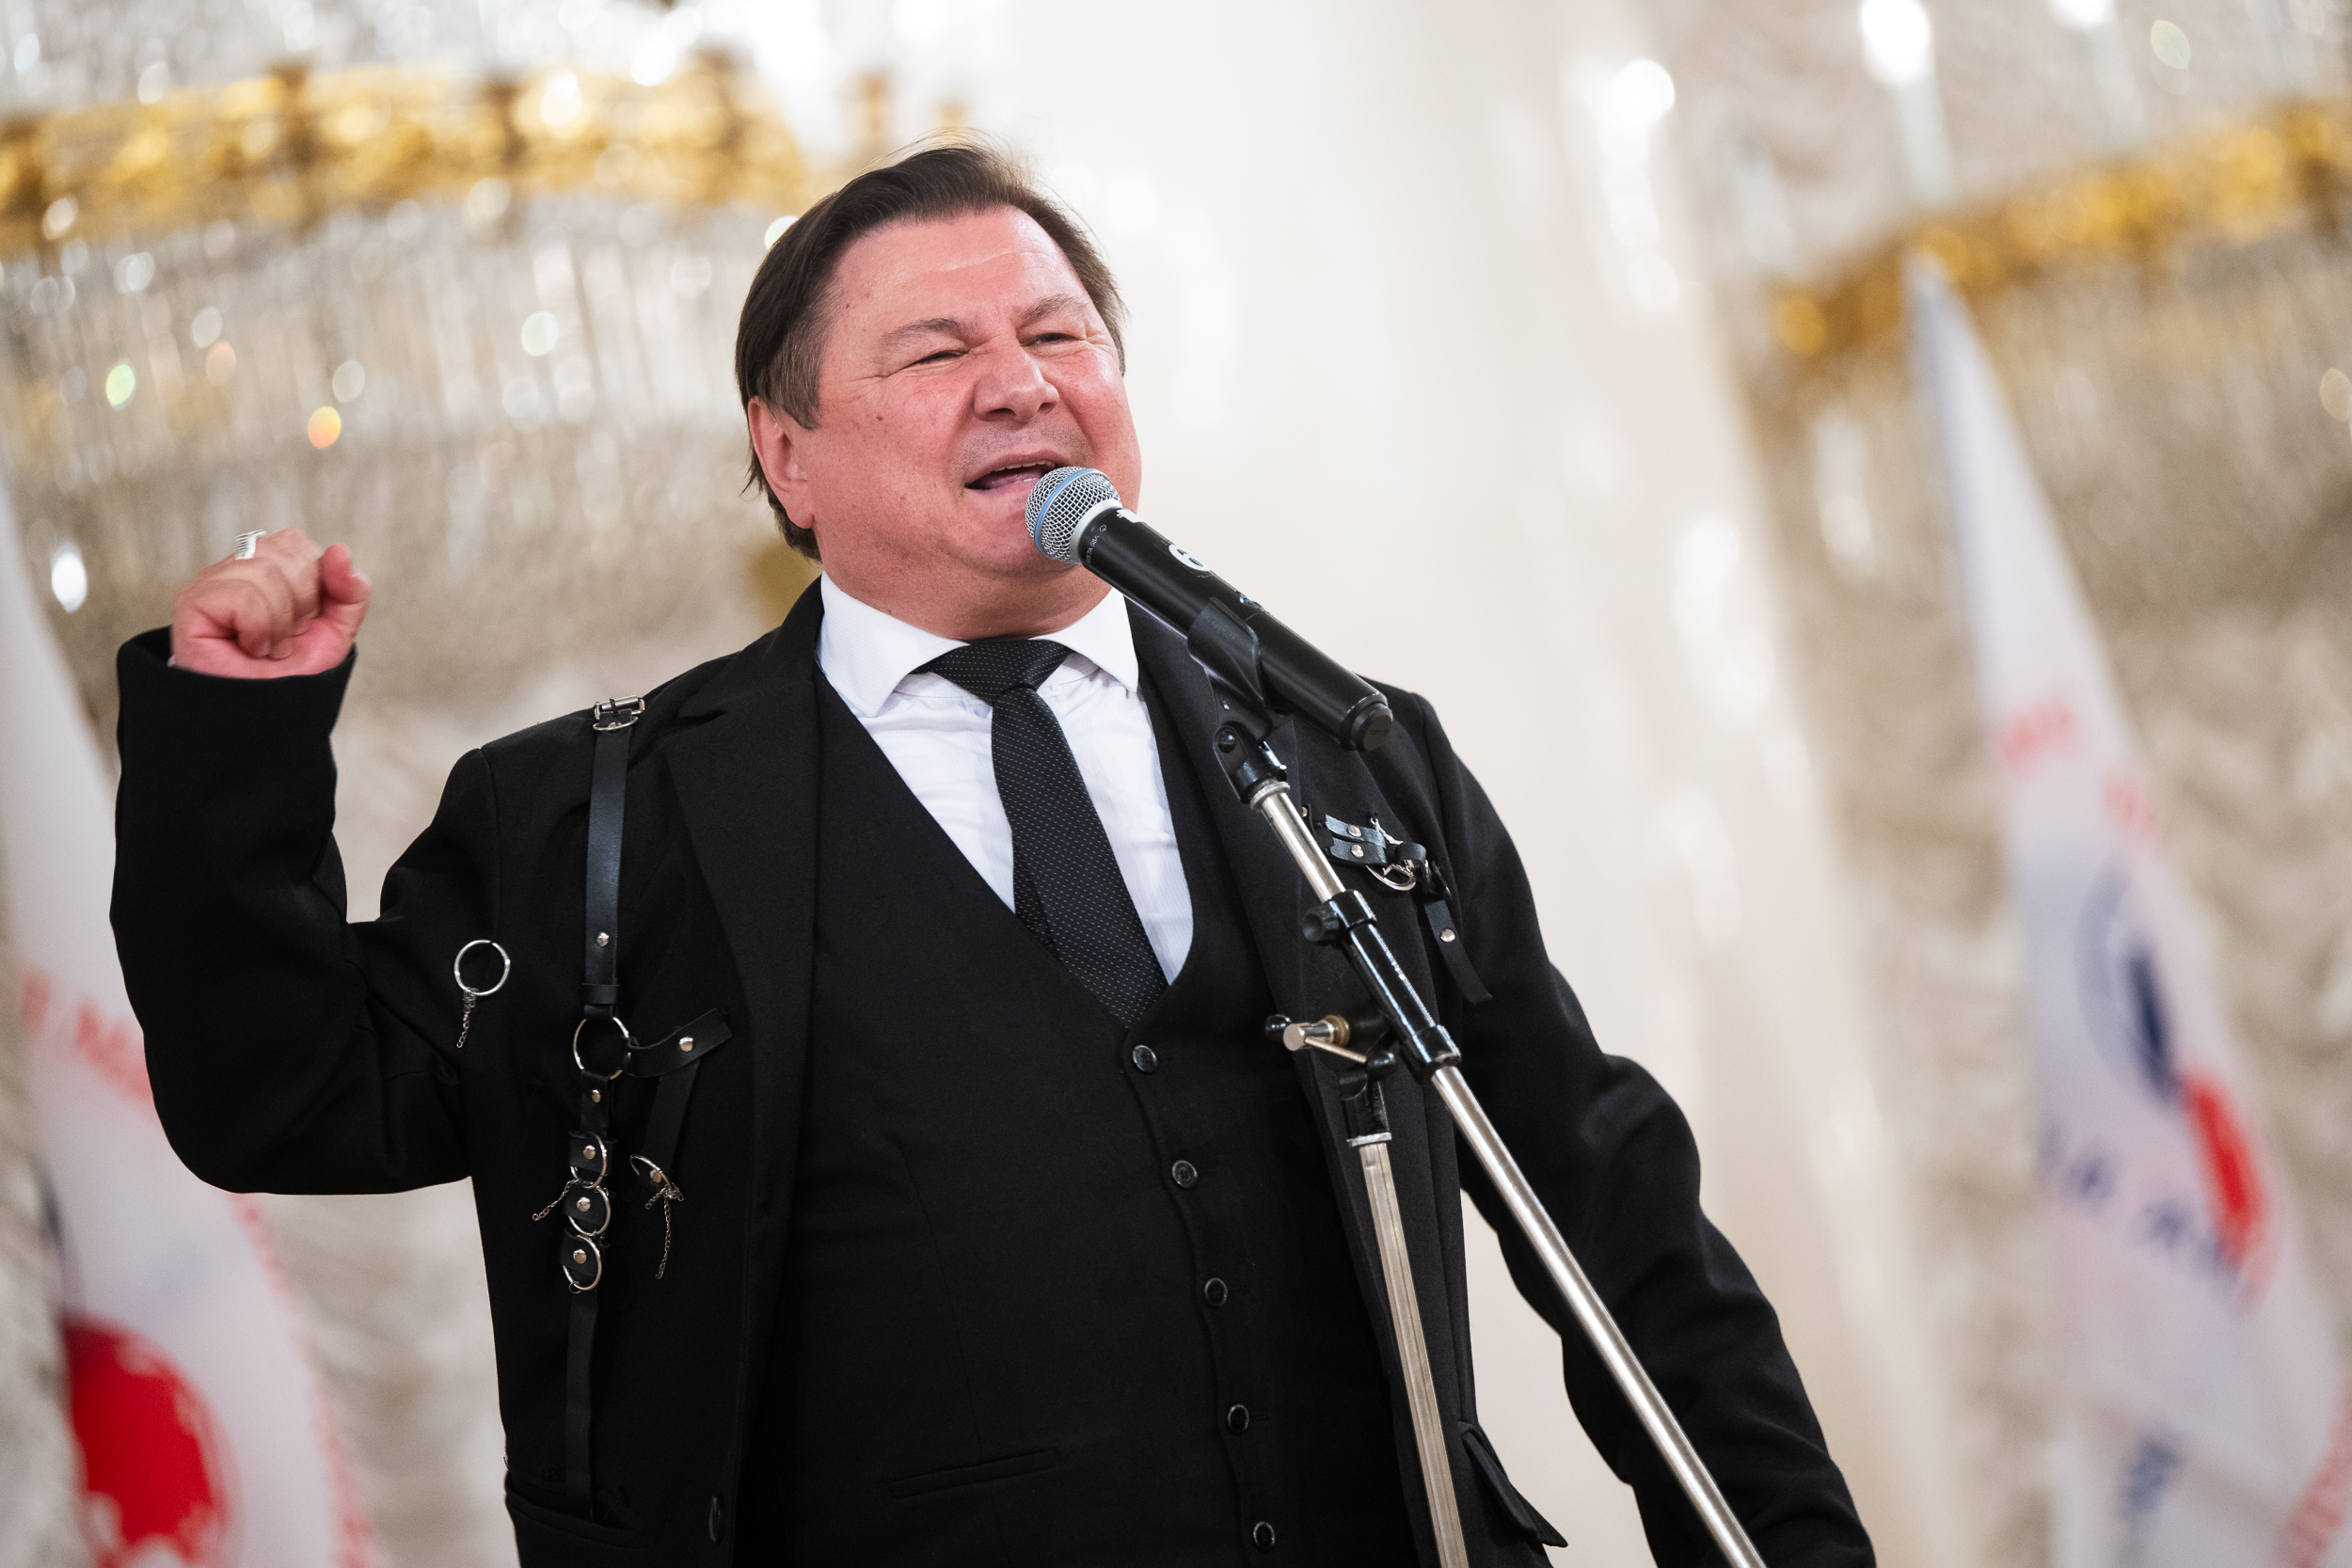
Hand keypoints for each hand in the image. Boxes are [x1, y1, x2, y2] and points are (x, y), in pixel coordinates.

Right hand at [169, 528, 370, 678]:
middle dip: (300, 605)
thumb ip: (349, 592)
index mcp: (267, 566)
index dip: (314, 587)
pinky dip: (259, 630)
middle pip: (286, 551)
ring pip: (267, 572)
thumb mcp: (335, 632)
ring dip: (279, 623)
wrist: (263, 716)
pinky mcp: (193, 602)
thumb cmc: (290, 675)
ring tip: (266, 646)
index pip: (298, 544)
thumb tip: (340, 551)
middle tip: (282, 637)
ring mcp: (210, 582)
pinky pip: (244, 597)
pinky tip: (249, 647)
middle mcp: (236, 568)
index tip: (300, 624)